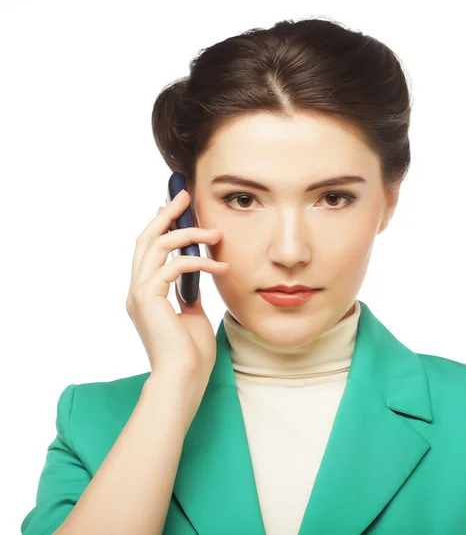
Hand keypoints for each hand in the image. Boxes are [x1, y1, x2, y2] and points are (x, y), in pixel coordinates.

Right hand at [125, 189, 228, 382]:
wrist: (184, 379)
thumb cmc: (190, 354)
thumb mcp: (192, 315)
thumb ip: (189, 293)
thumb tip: (197, 277)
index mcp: (145, 294)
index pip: (148, 250)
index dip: (160, 226)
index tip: (176, 209)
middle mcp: (137, 290)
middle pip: (146, 239)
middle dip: (166, 214)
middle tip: (184, 194)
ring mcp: (139, 293)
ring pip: (157, 246)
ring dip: (188, 234)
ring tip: (216, 232)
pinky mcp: (148, 298)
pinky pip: (173, 266)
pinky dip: (198, 261)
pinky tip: (220, 265)